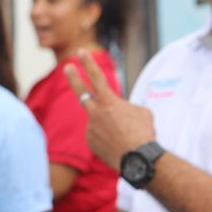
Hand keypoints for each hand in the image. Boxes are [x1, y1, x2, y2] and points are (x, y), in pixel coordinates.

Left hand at [64, 52, 154, 169]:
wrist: (138, 160)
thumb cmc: (144, 134)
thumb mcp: (141, 113)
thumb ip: (125, 107)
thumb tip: (117, 112)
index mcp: (110, 102)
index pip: (97, 77)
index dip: (89, 63)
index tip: (81, 52)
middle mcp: (96, 113)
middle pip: (82, 92)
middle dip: (74, 77)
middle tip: (67, 66)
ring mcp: (91, 127)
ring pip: (99, 122)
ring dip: (110, 127)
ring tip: (125, 138)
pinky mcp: (90, 141)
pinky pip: (98, 136)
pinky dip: (108, 139)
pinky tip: (118, 146)